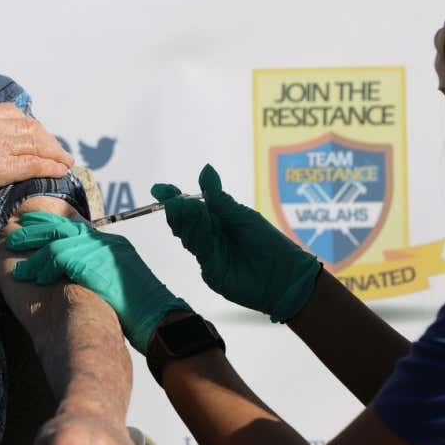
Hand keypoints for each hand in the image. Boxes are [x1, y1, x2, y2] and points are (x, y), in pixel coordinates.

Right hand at [0, 103, 72, 210]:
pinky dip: (50, 167)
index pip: (15, 113)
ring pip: (36, 144)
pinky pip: (33, 164)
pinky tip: (60, 171)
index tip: (38, 137)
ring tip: (64, 162)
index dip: (32, 126)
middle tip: (57, 152)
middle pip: (30, 127)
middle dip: (47, 140)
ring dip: (55, 153)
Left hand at [6, 211, 190, 352]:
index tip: (31, 224)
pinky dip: (44, 267)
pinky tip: (34, 278)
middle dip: (35, 232)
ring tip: (20, 267)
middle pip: (62, 227)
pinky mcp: (94, 264)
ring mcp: (101, 252)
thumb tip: (77, 274)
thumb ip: (99, 269)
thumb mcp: (120, 280)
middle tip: (14, 237)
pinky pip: (59, 258)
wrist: (158, 319)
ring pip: (56, 243)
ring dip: (35, 256)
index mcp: (112, 244)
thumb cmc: (141, 309)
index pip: (74, 225)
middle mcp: (106, 242)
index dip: (50, 223)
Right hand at [151, 164, 320, 322]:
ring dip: (185, 220)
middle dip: (176, 209)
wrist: (285, 275)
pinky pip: (199, 250)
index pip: (190, 208)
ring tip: (183, 206)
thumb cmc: (269, 243)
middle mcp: (210, 236)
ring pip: (189, 235)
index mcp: (217, 220)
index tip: (158, 189)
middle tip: (173, 199)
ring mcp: (209, 254)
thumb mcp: (242, 215)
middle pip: (184, 222)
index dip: (173, 198)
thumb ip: (219, 198)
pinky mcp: (211, 271)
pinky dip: (195, 236)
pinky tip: (195, 224)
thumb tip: (205, 169)